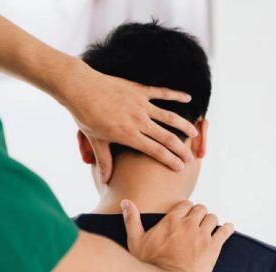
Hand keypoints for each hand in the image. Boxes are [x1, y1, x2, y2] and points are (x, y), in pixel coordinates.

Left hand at [54, 58, 197, 181]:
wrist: (80, 88)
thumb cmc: (85, 115)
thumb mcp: (95, 139)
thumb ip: (104, 160)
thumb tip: (106, 180)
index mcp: (128, 135)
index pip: (155, 151)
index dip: (170, 160)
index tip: (181, 167)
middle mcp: (139, 121)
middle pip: (167, 137)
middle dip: (181, 149)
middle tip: (191, 157)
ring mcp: (141, 104)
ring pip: (169, 116)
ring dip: (184, 125)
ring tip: (194, 132)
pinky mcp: (140, 90)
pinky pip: (163, 93)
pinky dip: (176, 95)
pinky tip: (189, 98)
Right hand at [121, 199, 233, 271]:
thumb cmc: (149, 263)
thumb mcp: (136, 240)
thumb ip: (132, 219)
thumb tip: (125, 202)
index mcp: (172, 220)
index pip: (186, 204)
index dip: (188, 209)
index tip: (188, 214)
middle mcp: (188, 224)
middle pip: (201, 209)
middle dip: (200, 213)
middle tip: (199, 221)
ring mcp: (202, 235)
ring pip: (213, 218)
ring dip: (212, 221)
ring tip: (211, 226)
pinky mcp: (213, 248)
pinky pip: (225, 232)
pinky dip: (228, 228)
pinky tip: (229, 228)